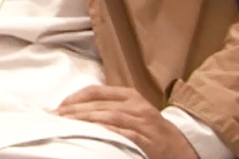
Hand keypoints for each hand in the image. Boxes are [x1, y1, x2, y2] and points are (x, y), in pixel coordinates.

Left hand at [54, 86, 197, 158]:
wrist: (183, 148)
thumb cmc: (151, 130)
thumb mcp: (132, 113)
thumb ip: (109, 108)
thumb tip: (73, 110)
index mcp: (130, 95)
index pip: (96, 91)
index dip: (74, 98)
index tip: (58, 108)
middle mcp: (136, 106)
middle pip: (98, 105)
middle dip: (74, 111)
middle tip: (55, 118)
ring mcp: (143, 123)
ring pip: (109, 117)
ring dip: (85, 121)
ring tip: (66, 126)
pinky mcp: (148, 140)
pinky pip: (124, 134)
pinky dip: (106, 133)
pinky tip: (91, 135)